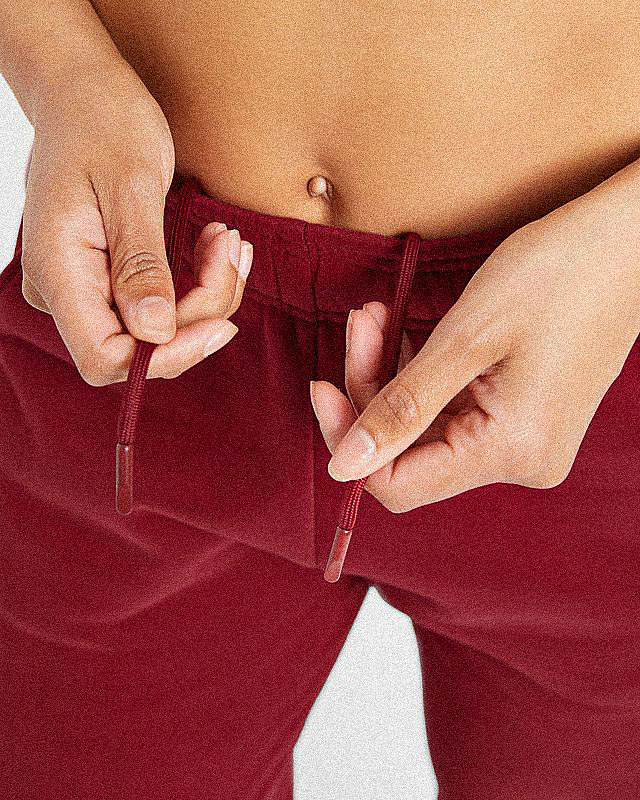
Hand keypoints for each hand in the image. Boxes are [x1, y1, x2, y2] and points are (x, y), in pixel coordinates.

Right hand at [20, 67, 251, 385]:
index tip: (221, 324)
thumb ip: (140, 264)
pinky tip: (215, 247)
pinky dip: (196, 283)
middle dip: (199, 314)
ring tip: (228, 241)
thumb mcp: (130, 185)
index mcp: (58, 270)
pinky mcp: (107, 279)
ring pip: (156, 329)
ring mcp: (85, 287)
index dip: (166, 356)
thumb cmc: (102, 120)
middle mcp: (65, 290)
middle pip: (139, 347)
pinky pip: (157, 304)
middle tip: (232, 253)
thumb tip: (155, 332)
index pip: (105, 357)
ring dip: (207, 295)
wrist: (82, 90)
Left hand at [310, 201, 639, 512]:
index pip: (398, 483)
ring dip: (392, 374)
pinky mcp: (523, 414)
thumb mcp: (465, 339)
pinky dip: (422, 372)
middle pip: (410, 450)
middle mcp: (521, 460)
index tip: (319, 386)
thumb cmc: (557, 275)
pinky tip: (407, 329)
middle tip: (360, 324)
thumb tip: (342, 468)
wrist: (630, 240)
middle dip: (370, 389)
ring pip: (427, 426)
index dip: (350, 440)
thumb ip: (401, 408)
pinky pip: (453, 409)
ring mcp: (525, 439)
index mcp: (510, 451)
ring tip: (378, 316)